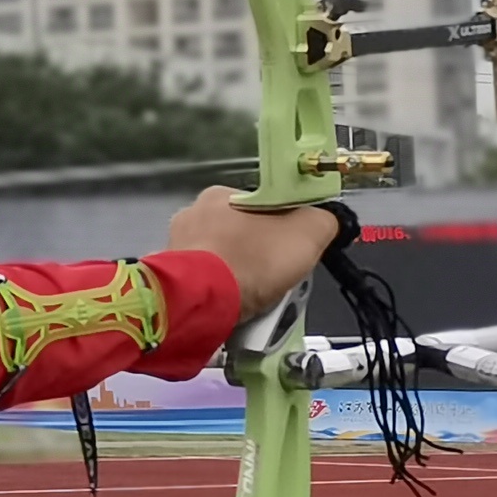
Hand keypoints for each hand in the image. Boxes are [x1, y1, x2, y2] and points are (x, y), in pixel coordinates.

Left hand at [159, 187, 342, 320]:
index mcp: (221, 194)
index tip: (293, 248)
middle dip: (261, 253)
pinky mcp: (171, 274)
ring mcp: (177, 244)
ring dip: (242, 272)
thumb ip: (322, 220)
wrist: (205, 300)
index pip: (264, 206)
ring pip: (223, 257)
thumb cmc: (255, 260)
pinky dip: (222, 289)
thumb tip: (325, 221)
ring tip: (258, 292)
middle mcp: (192, 213)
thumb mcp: (309, 232)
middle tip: (277, 273)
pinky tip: (234, 301)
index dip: (285, 227)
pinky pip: (206, 279)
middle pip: (242, 233)